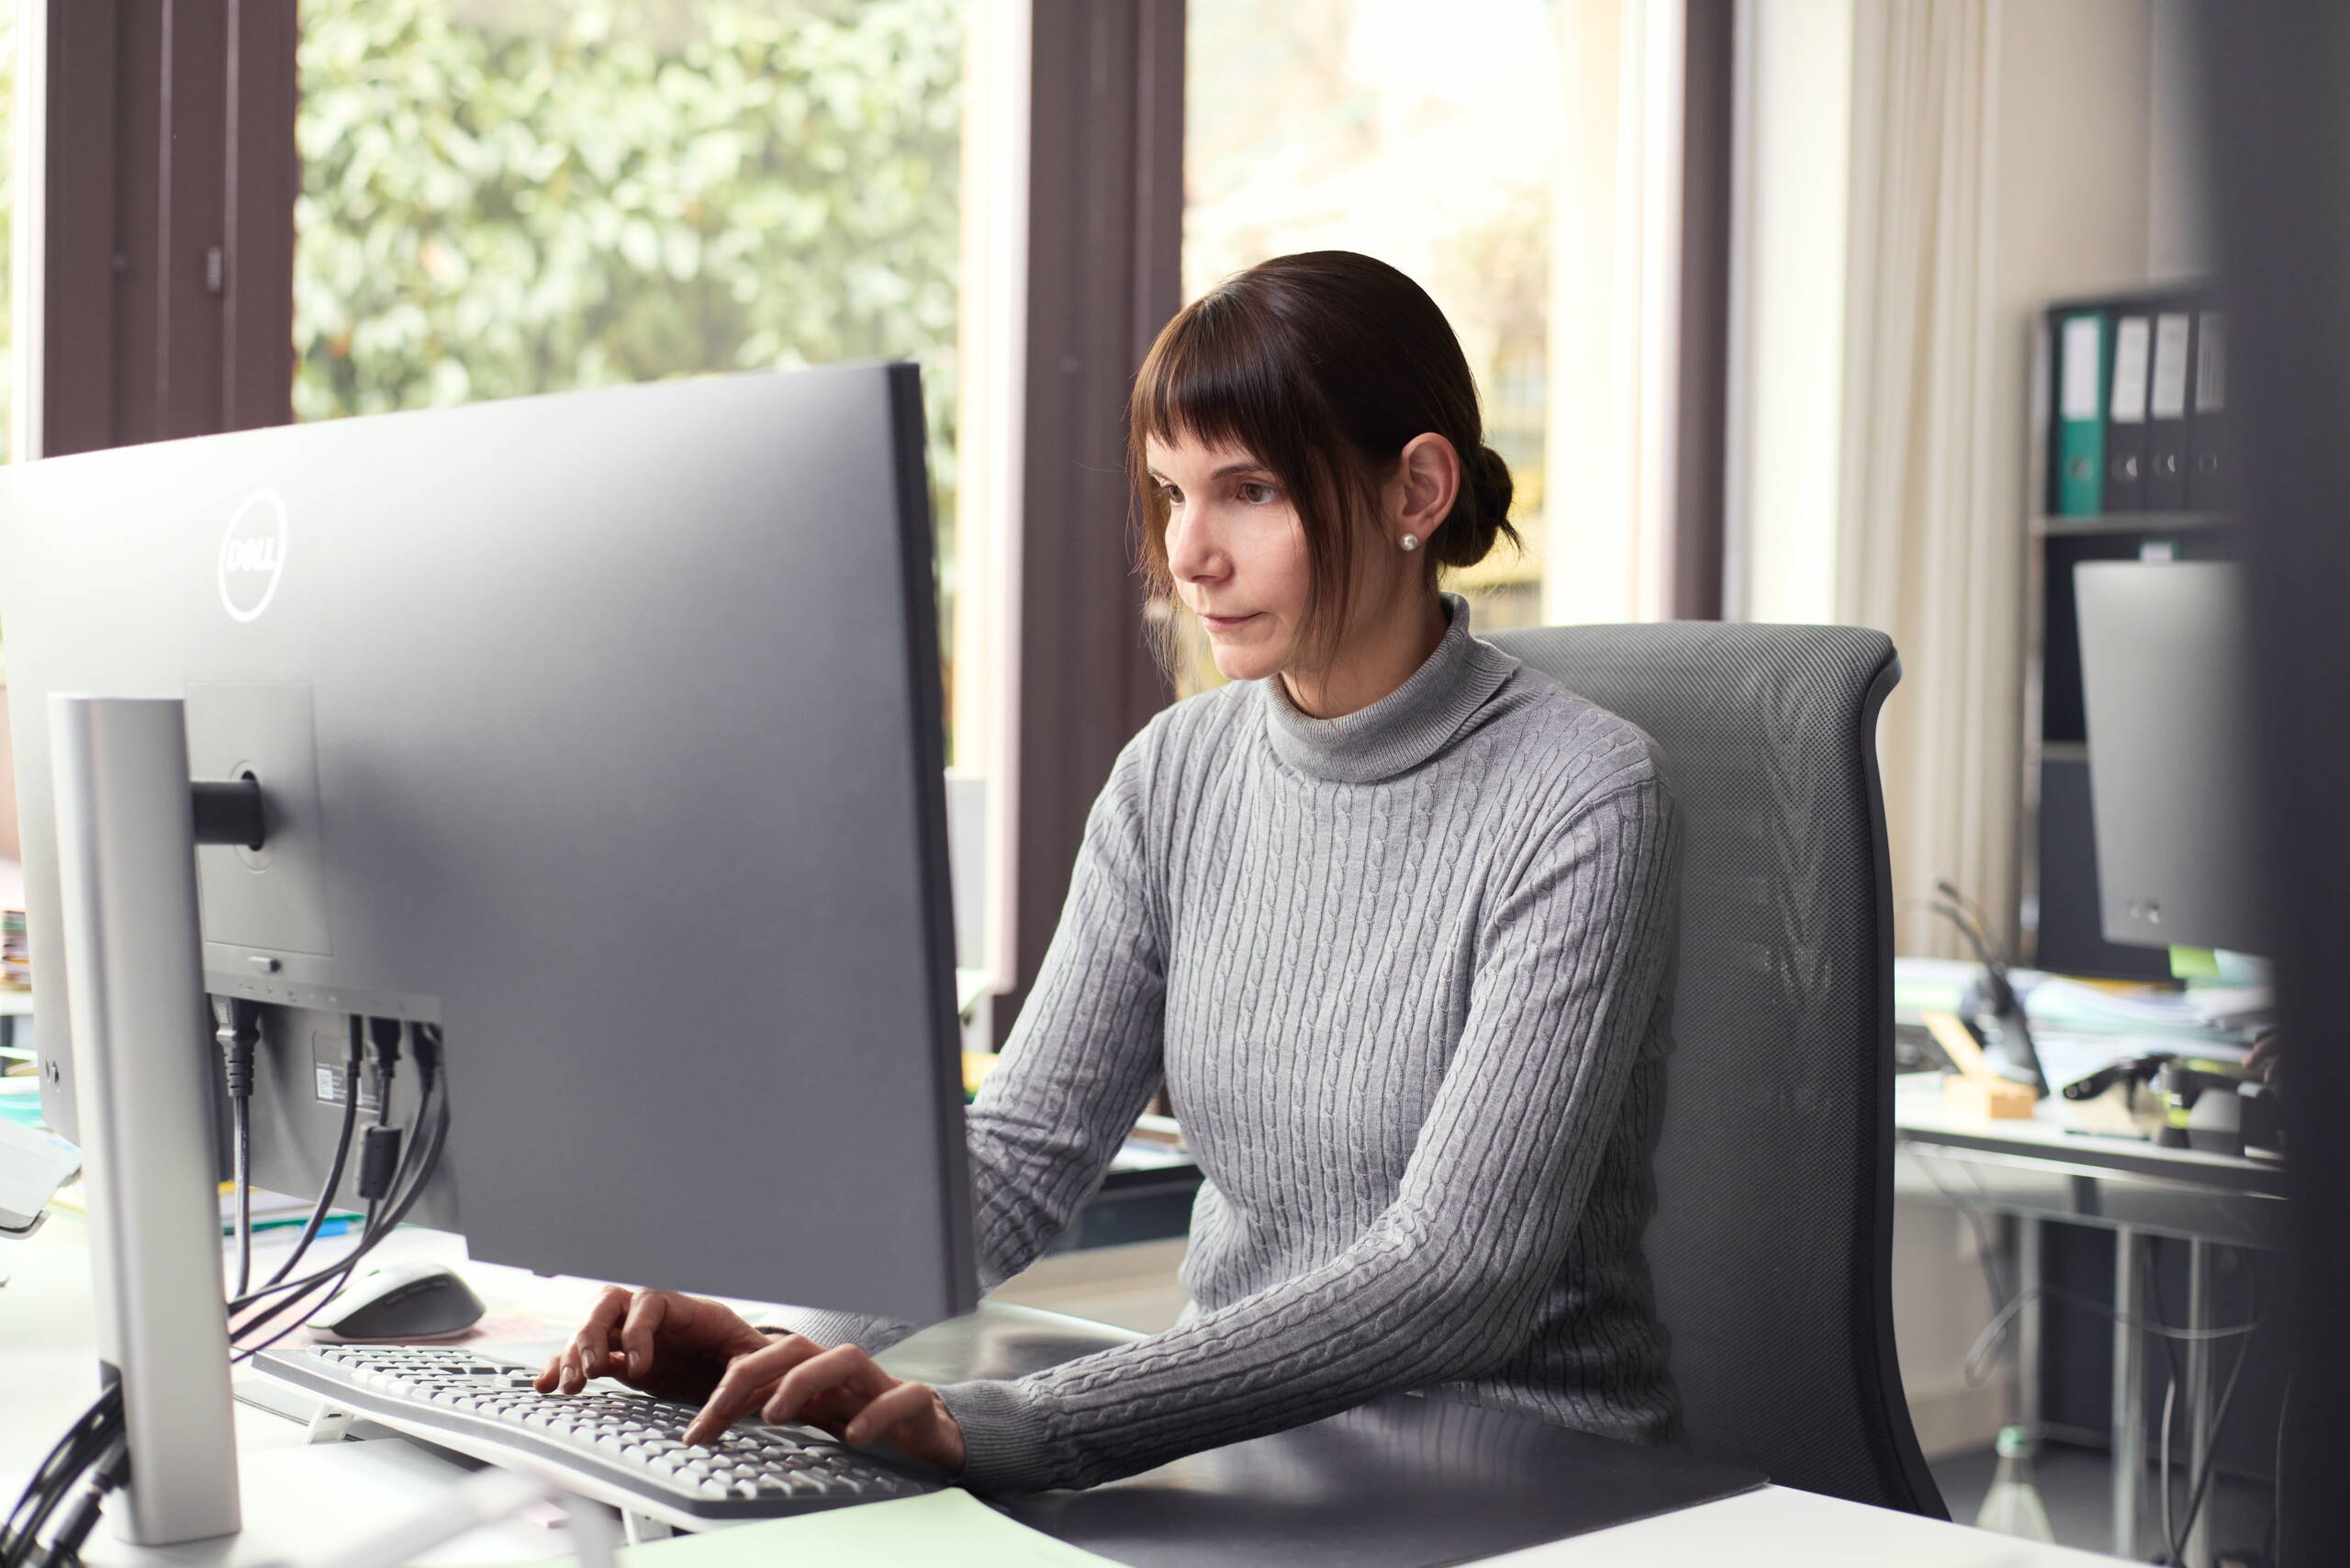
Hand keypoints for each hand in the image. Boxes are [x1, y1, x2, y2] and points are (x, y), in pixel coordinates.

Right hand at [534, 1286, 768, 1405]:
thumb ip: (741, 1374)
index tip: (639, 1368)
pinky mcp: (619, 1362)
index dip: (638, 1331)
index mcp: (684, 1309)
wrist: (741, 1365)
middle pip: (609, 1305)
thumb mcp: (752, 1360)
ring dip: (572, 1355)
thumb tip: (727, 1402)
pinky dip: (560, 1368)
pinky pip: (583, 1358)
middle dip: (593, 1334)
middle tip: (591, 1371)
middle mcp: (652, 1317)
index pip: (650, 1302)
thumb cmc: (748, 1355)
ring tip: (571, 1387)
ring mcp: (630, 1337)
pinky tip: (545, 1386)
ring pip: (590, 1331)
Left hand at [683, 1335, 965, 1476]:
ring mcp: (880, 1384)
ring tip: (776, 1414)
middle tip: (718, 1413)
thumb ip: (776, 1409)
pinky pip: (900, 1397)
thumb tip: (715, 1423)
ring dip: (806, 1381)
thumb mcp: (814, 1418)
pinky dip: (877, 1413)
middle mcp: (844, 1373)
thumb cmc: (868, 1420)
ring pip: (846, 1359)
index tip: (697, 1431)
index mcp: (816, 1375)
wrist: (932, 1433)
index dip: (727, 1392)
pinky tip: (855, 1437)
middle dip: (753, 1374)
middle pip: (797, 1348)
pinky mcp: (916, 1404)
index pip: (767, 1365)